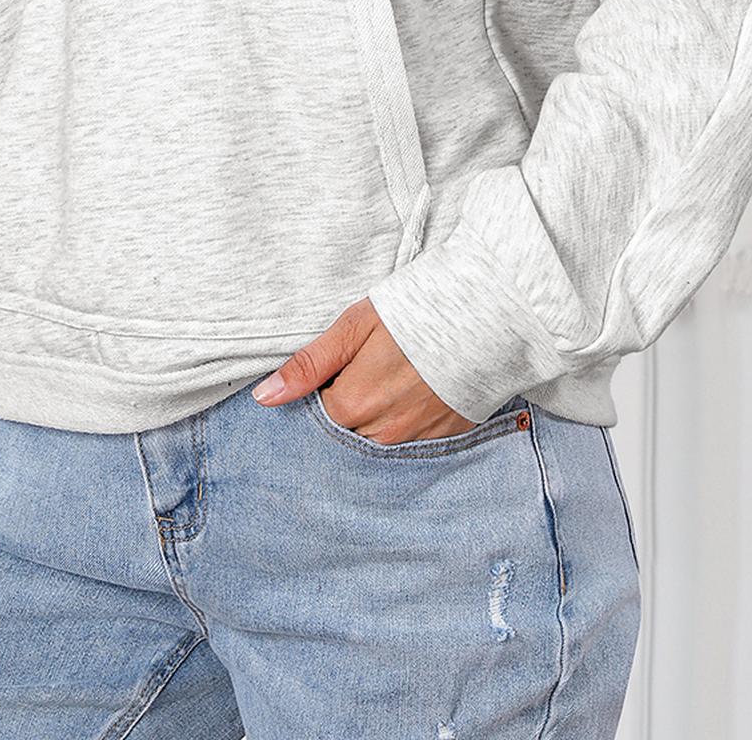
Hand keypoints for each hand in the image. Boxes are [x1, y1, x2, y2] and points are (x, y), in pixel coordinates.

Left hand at [250, 298, 477, 443]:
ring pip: (378, 439)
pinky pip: (412, 441)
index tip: (337, 369)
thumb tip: (264, 398)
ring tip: (394, 378)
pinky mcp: (447, 437)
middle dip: (348, 408)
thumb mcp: (354, 326)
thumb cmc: (415, 311)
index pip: (317, 415)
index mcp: (354, 405)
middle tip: (366, 372)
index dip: (323, 391)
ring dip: (377, 417)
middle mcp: (383, 433)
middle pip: (347, 432)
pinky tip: (417, 391)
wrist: (487, 312)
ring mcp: (417, 439)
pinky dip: (407, 420)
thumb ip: (310, 365)